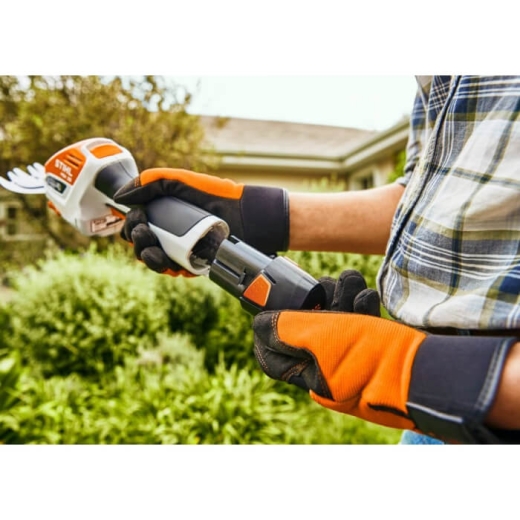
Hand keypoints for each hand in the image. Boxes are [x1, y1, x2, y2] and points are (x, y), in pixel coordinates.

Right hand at [114, 168, 288, 275]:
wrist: (247, 215)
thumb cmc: (217, 195)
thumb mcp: (181, 181)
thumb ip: (151, 181)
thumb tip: (119, 196)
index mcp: (163, 213)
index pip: (136, 224)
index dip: (132, 224)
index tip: (140, 219)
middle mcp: (169, 232)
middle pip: (140, 244)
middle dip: (138, 241)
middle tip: (147, 235)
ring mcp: (180, 249)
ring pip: (153, 260)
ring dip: (148, 258)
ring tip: (156, 254)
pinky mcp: (192, 263)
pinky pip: (172, 270)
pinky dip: (167, 268)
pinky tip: (170, 263)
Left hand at [253, 269, 421, 430]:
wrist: (429, 371)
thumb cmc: (371, 356)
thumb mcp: (318, 338)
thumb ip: (284, 328)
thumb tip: (258, 324)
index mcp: (310, 377)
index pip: (274, 357)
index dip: (267, 329)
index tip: (268, 306)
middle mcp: (329, 372)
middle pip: (308, 332)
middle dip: (315, 302)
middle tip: (323, 285)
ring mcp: (353, 361)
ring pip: (336, 323)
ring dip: (341, 298)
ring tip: (351, 282)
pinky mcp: (375, 350)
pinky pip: (360, 326)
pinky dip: (361, 307)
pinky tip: (367, 295)